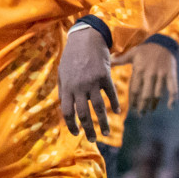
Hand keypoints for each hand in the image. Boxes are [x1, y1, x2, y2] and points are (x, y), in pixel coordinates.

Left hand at [60, 26, 119, 141]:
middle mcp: (79, 87)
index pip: (67, 112)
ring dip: (103, 123)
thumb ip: (63, 90)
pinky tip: (117, 112)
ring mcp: (92, 82)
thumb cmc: (71, 55)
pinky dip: (115, 104)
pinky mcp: (105, 76)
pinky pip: (111, 94)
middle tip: (93, 139)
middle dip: (88, 130)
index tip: (76, 133)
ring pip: (99, 108)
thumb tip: (66, 108)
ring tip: (106, 133)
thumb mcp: (61, 72)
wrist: (85, 37)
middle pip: (84, 114)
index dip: (71, 125)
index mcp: (66, 87)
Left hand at [113, 41, 178, 113]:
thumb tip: (107, 61)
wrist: (163, 41)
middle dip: (142, 106)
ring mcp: (161, 74)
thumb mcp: (131, 53)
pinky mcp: (171, 74)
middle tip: (140, 114)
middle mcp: (149, 74)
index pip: (134, 90)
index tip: (132, 109)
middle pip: (145, 94)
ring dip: (154, 104)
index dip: (133, 101)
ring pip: (157, 94)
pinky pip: (173, 87)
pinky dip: (173, 97)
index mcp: (139, 70)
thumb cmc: (145, 49)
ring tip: (150, 111)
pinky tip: (171, 106)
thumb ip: (120, 60)